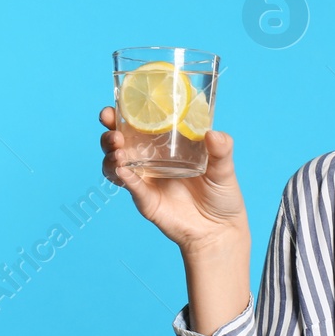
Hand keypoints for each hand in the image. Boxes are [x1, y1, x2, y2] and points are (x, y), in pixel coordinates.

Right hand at [98, 105, 250, 252]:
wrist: (219, 230)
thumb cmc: (221, 194)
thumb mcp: (224, 168)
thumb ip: (222, 150)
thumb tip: (214, 134)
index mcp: (166, 145)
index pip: (139, 124)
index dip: (123, 114)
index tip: (116, 105)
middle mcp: (150, 160)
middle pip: (120, 142)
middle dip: (110, 132)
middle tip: (112, 128)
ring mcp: (145, 180)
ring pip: (116, 163)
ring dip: (111, 154)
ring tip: (118, 150)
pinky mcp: (146, 200)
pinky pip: (131, 186)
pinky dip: (124, 177)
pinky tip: (124, 170)